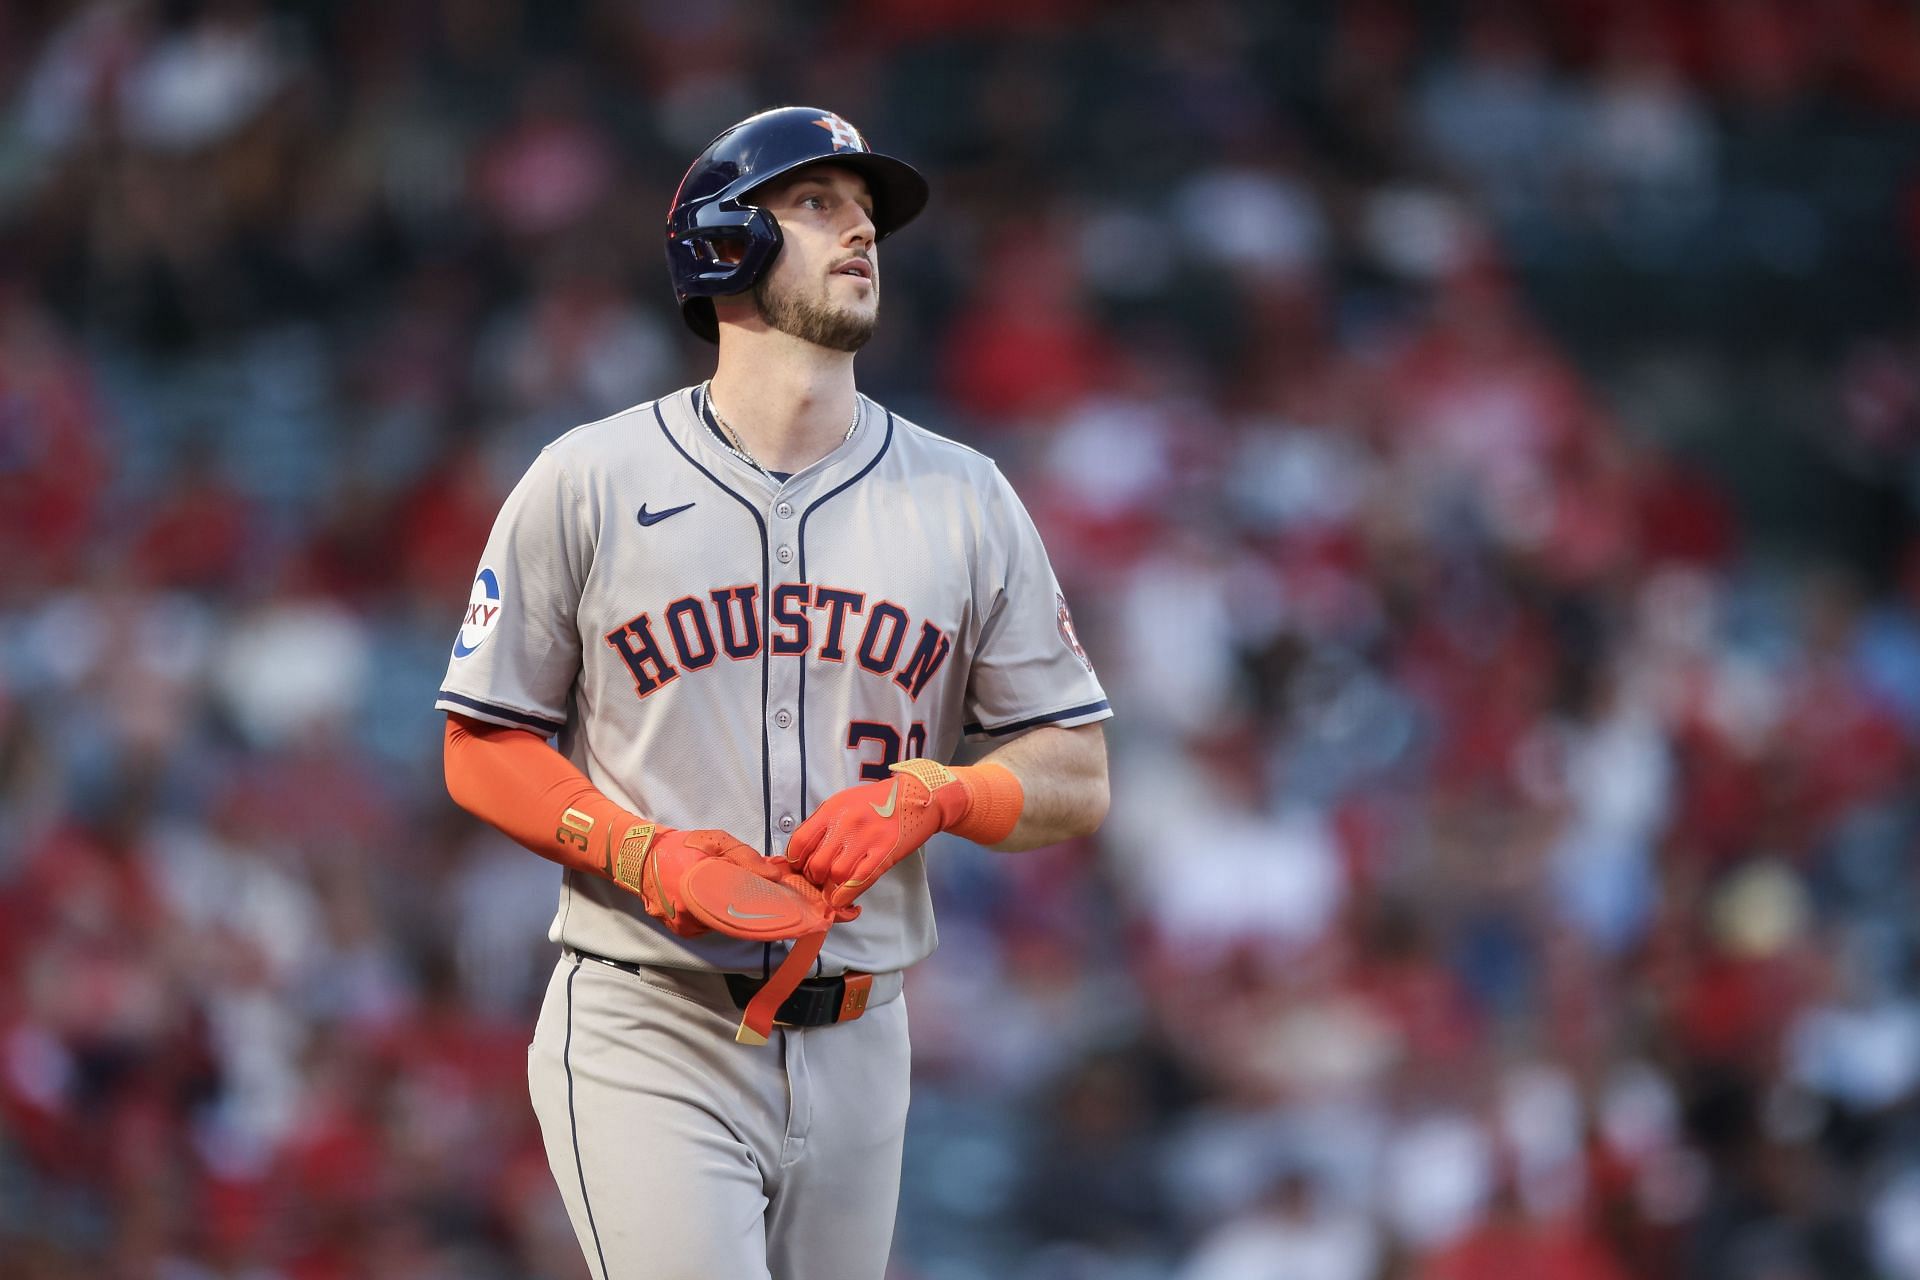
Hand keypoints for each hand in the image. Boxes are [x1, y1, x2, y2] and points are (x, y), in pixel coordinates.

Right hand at [618, 825, 858, 941]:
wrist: (639, 857)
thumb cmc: (681, 847)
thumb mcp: (716, 842)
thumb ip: (746, 859)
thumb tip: (778, 876)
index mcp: (703, 899)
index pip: (748, 917)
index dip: (777, 918)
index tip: (805, 919)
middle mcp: (695, 922)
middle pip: (742, 926)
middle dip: (771, 920)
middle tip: (804, 915)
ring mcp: (689, 929)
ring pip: (729, 927)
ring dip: (751, 918)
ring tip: (784, 910)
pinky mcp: (685, 931)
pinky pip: (715, 926)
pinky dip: (730, 917)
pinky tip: (746, 908)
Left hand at [785, 760, 972, 907]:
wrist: (918, 797)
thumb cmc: (880, 801)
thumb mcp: (845, 802)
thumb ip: (823, 823)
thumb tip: (802, 851)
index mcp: (832, 809)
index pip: (800, 842)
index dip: (796, 861)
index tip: (800, 867)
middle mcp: (846, 824)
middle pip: (816, 864)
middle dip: (814, 878)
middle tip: (821, 878)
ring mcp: (866, 839)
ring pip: (835, 876)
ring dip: (832, 886)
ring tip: (836, 884)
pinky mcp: (885, 854)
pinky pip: (858, 882)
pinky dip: (847, 895)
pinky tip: (845, 897)